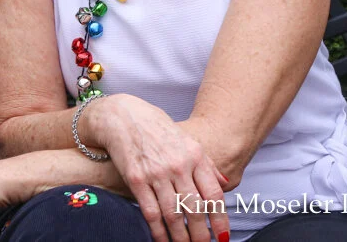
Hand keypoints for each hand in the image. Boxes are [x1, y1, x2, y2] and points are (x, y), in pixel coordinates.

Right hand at [83, 94, 229, 241]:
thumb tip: (224, 182)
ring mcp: (156, 173)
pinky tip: (162, 240)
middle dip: (201, 234)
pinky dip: (158, 230)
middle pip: (195, 209)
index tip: (222, 235)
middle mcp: (178, 165)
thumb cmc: (155, 127)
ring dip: (180, 237)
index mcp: (195, 155)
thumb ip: (206, 163)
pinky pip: (151, 211)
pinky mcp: (136, 179)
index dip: (220, 219)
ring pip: (174, 214)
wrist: (122, 116)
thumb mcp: (186, 140)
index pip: (214, 194)